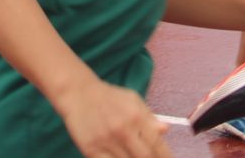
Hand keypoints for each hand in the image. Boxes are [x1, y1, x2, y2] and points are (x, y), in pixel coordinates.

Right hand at [54, 77, 170, 157]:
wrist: (78, 93)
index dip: (165, 155)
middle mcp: (123, 130)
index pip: (157, 143)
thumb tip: (165, 130)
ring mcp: (106, 141)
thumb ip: (149, 116)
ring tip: (137, 157)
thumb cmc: (108, 97)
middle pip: (145, 157)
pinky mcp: (91, 150)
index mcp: (136, 116)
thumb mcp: (132, 100)